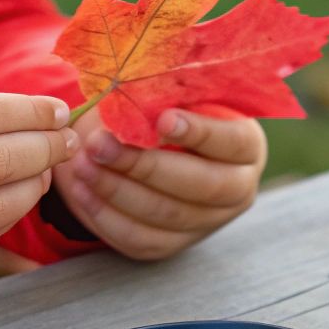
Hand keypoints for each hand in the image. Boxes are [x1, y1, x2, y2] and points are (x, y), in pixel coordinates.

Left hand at [56, 107, 265, 260]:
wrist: (154, 149)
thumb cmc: (166, 111)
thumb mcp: (174, 96)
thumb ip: (167, 93)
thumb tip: (139, 84)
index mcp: (246, 146)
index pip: (232, 142)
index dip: (200, 132)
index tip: (162, 119)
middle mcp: (237, 189)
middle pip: (199, 185)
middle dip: (144, 165)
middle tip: (99, 145)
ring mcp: (207, 222)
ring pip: (165, 215)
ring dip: (117, 190)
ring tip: (82, 164)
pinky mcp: (174, 244)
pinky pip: (140, 239)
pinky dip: (106, 216)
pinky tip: (82, 190)